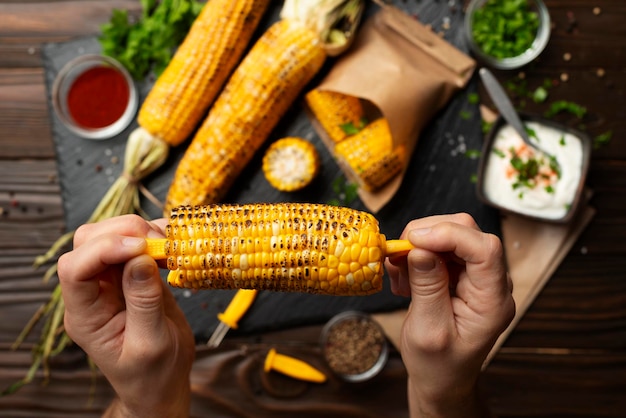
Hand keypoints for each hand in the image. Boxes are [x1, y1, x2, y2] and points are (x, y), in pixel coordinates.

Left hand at [58, 215, 194, 417]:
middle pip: (88, 242)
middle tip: (159, 243)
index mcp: (85, 315)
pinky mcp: (134, 275)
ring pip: (111, 235)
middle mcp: (93, 293)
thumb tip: (140, 258)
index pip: (75, 269)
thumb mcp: (151, 343)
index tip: (141, 248)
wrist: (163, 384)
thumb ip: (144, 301)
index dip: (104, 249)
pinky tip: (172, 248)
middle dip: (123, 233)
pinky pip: (136, 244)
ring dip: (140, 232)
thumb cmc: (152, 374)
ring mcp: (112, 282)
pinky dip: (155, 237)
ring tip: (168, 247)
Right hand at [385, 213, 514, 417]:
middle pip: (468, 232)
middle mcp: (491, 282)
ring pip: (451, 233)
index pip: (485, 250)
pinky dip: (416, 254)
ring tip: (400, 275)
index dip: (449, 235)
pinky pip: (440, 247)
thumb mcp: (428, 331)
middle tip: (398, 256)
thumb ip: (427, 287)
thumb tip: (420, 248)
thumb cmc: (438, 365)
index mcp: (492, 302)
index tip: (414, 240)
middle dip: (428, 235)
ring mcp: (477, 276)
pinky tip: (405, 278)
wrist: (442, 379)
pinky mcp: (462, 273)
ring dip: (418, 245)